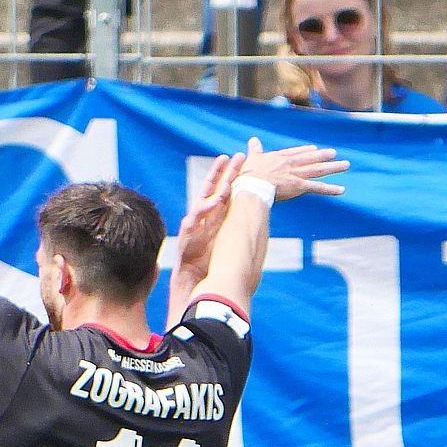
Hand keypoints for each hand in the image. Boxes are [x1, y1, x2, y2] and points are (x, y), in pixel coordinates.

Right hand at [175, 153, 241, 281]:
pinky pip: (195, 221)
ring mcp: (194, 228)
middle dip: (224, 174)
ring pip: (203, 200)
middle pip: (214, 192)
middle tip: (234, 156)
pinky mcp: (186, 238)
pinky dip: (205, 210)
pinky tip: (215, 200)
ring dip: (213, 183)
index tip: (245, 165)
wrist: (191, 290)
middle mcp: (204, 222)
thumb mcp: (227, 251)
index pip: (225, 197)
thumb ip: (237, 239)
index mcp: (214, 223)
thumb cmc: (208, 273)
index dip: (233, 181)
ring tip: (222, 169)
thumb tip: (259, 233)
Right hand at [236, 136, 349, 200]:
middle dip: (323, 156)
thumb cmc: (249, 174)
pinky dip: (330, 189)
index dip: (306, 151)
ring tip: (345, 165)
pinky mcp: (300, 186)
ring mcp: (297, 174)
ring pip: (319, 170)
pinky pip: (318, 188)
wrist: (253, 185)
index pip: (296, 153)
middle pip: (311, 159)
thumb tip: (253, 140)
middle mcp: (291, 164)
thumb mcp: (251, 158)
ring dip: (333, 167)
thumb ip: (255, 149)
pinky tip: (341, 190)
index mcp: (280, 158)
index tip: (313, 149)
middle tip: (334, 153)